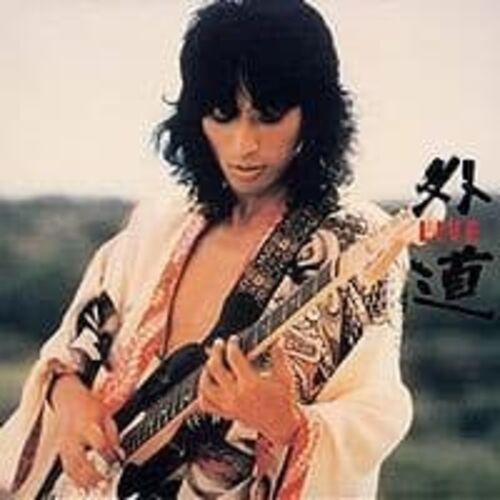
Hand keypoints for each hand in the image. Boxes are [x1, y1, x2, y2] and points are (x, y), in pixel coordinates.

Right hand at [51, 374, 122, 489]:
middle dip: (93, 474)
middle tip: (105, 480)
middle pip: (81, 460)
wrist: (68, 400)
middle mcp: (74, 436)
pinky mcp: (61, 450)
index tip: (117, 461)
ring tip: (96, 485)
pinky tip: (84, 484)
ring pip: (71, 468)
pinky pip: (66, 468)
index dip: (109, 454)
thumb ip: (113, 435)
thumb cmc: (88, 406)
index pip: (99, 443)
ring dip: (83, 480)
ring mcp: (65, 444)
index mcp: (87, 425)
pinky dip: (75, 479)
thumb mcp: (106, 415)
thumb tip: (120, 455)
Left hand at [198, 336, 302, 445]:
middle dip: (216, 352)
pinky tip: (206, 383)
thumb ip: (279, 356)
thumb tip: (278, 340)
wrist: (281, 426)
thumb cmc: (284, 402)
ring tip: (210, 362)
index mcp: (250, 384)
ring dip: (205, 372)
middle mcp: (236, 395)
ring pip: (206, 386)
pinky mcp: (227, 413)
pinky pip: (206, 404)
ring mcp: (229, 405)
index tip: (234, 339)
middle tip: (219, 344)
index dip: (232, 345)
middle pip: (216, 368)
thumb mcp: (285, 377)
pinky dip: (202, 393)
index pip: (234, 358)